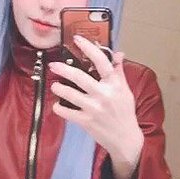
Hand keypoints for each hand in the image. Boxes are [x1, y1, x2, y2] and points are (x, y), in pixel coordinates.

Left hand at [49, 34, 143, 169]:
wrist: (125, 139)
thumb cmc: (124, 113)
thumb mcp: (125, 90)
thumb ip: (118, 72)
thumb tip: (118, 54)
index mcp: (114, 84)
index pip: (102, 62)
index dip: (89, 48)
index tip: (77, 39)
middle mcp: (104, 95)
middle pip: (80, 77)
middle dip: (63, 69)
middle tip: (53, 65)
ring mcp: (94, 109)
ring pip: (70, 94)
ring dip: (59, 88)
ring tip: (55, 86)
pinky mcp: (86, 121)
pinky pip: (67, 112)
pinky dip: (59, 108)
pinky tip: (58, 105)